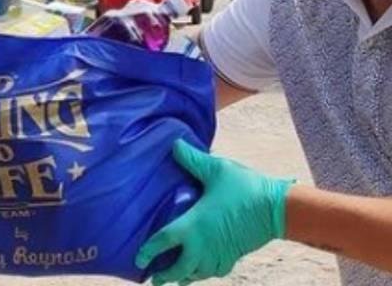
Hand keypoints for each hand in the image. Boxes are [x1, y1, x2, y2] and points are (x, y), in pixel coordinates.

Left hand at [135, 140, 294, 284]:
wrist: (278, 209)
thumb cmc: (245, 188)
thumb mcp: (216, 170)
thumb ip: (193, 159)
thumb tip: (174, 144)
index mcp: (193, 226)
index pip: (163, 242)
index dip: (148, 252)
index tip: (138, 260)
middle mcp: (203, 245)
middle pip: (178, 269)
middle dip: (165, 275)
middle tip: (154, 279)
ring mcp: (218, 254)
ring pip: (196, 274)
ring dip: (184, 277)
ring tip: (174, 278)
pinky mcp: (233, 257)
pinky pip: (214, 272)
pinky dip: (203, 274)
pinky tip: (201, 271)